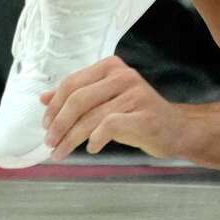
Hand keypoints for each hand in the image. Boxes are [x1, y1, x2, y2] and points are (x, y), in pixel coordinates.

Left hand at [40, 55, 187, 161]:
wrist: (176, 129)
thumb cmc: (136, 115)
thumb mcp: (104, 102)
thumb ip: (77, 97)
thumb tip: (43, 99)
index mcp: (110, 67)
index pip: (72, 83)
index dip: (55, 106)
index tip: (45, 125)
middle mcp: (122, 75)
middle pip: (78, 99)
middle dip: (59, 123)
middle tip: (49, 142)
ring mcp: (135, 94)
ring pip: (91, 116)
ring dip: (71, 137)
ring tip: (60, 152)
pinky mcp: (144, 115)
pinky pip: (110, 126)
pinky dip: (95, 139)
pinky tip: (91, 148)